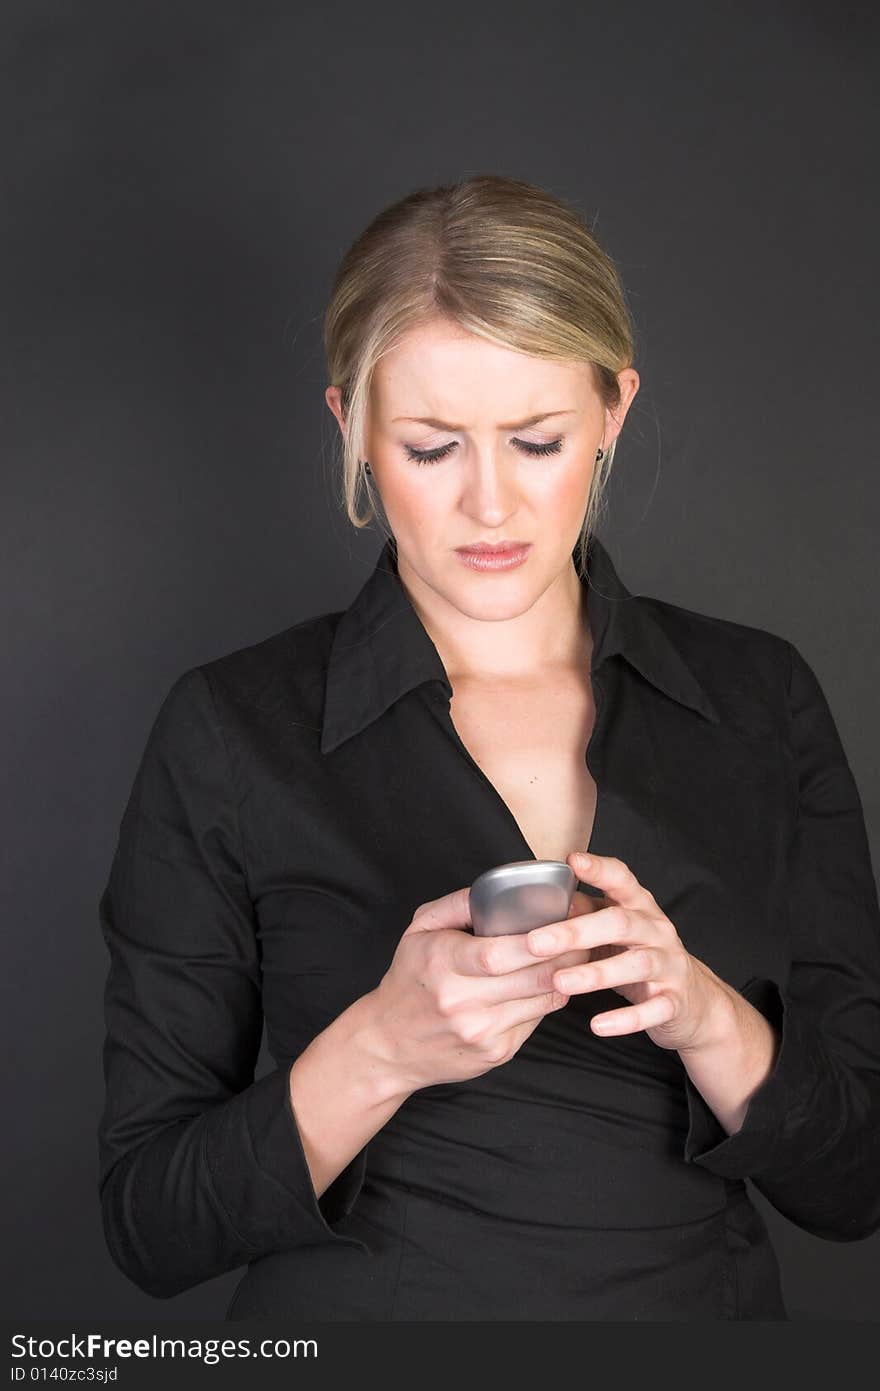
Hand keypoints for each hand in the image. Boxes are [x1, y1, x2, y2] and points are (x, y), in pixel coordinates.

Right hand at [370, 882, 598, 1091]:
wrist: (389, 1045)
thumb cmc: (408, 980)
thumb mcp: (418, 931)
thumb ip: (456, 905)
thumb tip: (496, 889)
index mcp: (442, 965)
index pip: (496, 954)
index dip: (535, 942)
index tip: (561, 923)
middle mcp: (462, 1004)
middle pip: (530, 978)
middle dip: (565, 955)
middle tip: (585, 934)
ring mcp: (482, 1033)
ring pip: (542, 1000)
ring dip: (566, 977)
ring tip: (579, 955)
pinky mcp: (497, 1053)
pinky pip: (535, 1020)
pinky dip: (547, 998)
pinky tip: (550, 982)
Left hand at [525, 850, 733, 1052]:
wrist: (693, 1001)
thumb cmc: (640, 957)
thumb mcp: (615, 931)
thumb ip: (585, 914)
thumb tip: (545, 903)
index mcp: (639, 907)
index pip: (621, 879)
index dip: (599, 869)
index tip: (572, 861)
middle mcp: (657, 930)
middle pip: (620, 923)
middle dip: (576, 932)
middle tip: (535, 943)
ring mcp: (669, 965)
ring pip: (635, 964)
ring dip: (595, 974)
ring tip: (560, 982)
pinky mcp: (675, 1001)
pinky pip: (653, 1010)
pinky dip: (626, 1019)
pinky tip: (598, 1025)